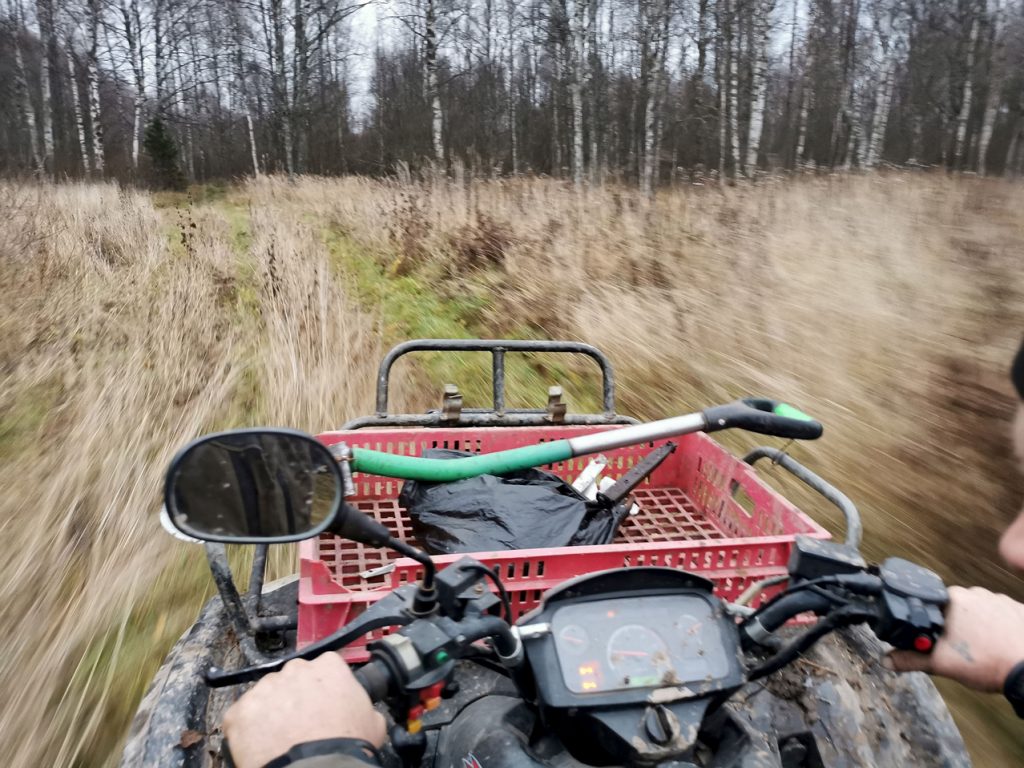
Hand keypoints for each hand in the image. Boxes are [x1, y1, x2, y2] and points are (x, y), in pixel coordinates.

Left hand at [223, 653, 386, 767]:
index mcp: (328, 666)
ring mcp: (264, 689)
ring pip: (266, 697)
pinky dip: (248, 731)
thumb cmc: (345, 746)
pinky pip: (241, 718)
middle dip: (295, 698)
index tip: (324, 705)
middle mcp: (294, 670)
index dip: (324, 689)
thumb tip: (360, 709)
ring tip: (282, 739)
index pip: (325, 668)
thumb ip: (361, 703)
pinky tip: (262, 747)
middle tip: (302, 725)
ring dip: (271, 713)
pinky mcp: (240, 712)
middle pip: (292, 679)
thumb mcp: (373, 720)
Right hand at [889, 585, 1023, 691]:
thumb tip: (887, 660)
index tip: (940, 642)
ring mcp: (999, 599)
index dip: (933, 626)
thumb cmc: (987, 662)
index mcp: (952, 599)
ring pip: (978, 612)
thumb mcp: (941, 663)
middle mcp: (975, 592)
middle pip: (954, 609)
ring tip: (982, 650)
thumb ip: (910, 659)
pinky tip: (999, 645)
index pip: (932, 607)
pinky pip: (1000, 615)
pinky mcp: (1018, 609)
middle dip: (954, 628)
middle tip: (960, 650)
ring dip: (977, 627)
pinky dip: (997, 628)